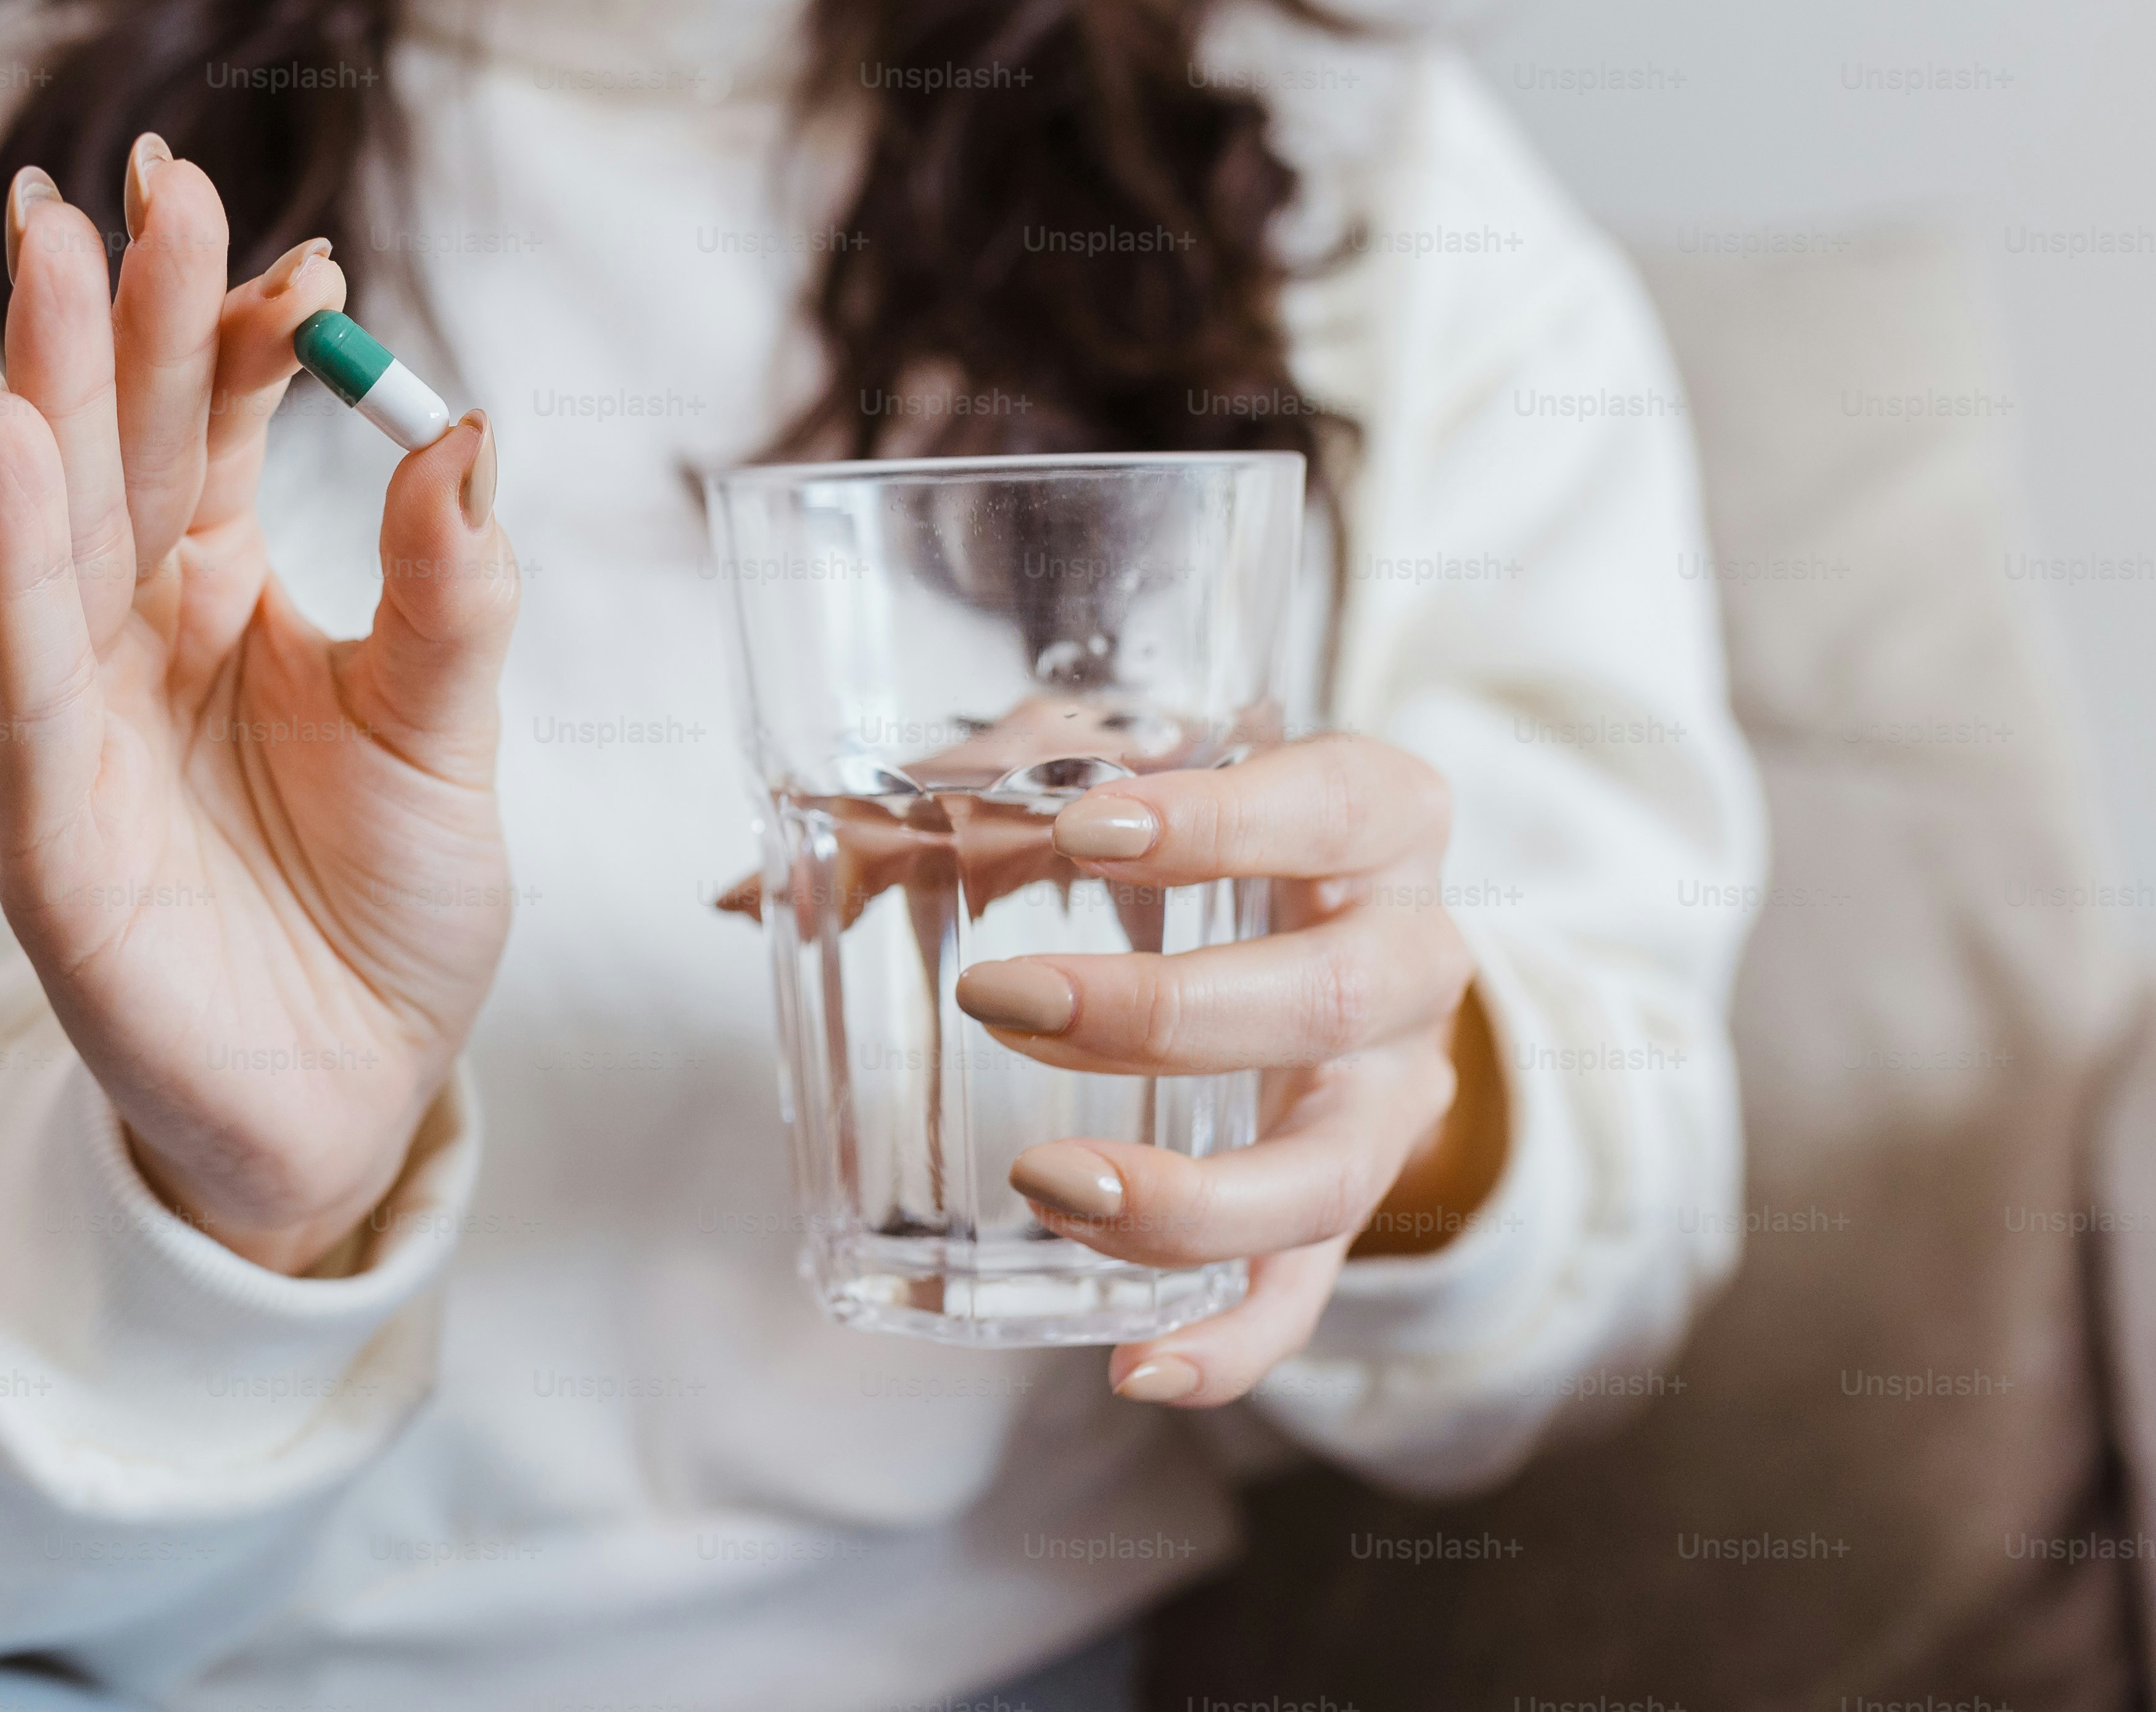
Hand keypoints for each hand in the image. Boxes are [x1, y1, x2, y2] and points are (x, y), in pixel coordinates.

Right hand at [0, 137, 517, 1274]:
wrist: (346, 1102)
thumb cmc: (385, 916)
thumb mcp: (448, 741)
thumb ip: (453, 594)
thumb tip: (465, 422)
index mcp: (220, 601)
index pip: (214, 430)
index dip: (244, 333)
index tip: (304, 249)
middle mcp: (131, 640)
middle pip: (116, 443)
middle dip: (118, 307)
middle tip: (134, 171)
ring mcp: (76, 723)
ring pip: (52, 525)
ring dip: (45, 383)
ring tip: (46, 248)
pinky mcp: (47, 823)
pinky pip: (23, 667)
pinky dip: (11, 550)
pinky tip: (3, 434)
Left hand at [951, 734, 1509, 1404]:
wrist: (1331, 921)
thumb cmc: (1197, 828)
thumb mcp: (1115, 786)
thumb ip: (964, 806)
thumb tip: (741, 897)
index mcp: (1380, 819)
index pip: (1336, 806)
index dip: (1224, 820)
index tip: (1085, 829)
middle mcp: (1414, 960)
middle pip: (1330, 999)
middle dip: (1161, 1013)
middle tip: (1000, 1001)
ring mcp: (1390, 1096)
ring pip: (1331, 1172)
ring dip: (1188, 1196)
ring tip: (1047, 1186)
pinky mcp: (1350, 1202)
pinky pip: (1310, 1293)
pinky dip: (1234, 1343)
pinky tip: (1138, 1369)